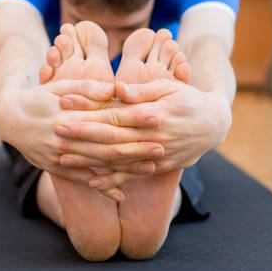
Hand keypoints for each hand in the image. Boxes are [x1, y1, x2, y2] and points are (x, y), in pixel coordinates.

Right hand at [0, 77, 163, 199]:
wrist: (10, 118)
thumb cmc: (40, 97)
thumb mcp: (59, 86)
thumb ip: (86, 89)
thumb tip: (113, 90)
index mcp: (71, 116)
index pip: (109, 118)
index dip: (133, 118)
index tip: (156, 116)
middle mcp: (67, 139)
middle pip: (108, 145)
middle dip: (137, 146)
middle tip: (162, 145)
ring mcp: (61, 157)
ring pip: (99, 165)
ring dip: (126, 168)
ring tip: (151, 167)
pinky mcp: (57, 169)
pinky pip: (82, 181)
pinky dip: (102, 186)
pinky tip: (120, 193)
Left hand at [53, 79, 231, 190]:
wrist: (215, 125)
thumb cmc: (189, 99)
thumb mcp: (170, 88)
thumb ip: (143, 91)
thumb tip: (117, 87)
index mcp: (152, 113)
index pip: (114, 111)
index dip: (88, 108)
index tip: (65, 103)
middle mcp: (152, 136)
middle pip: (111, 136)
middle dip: (82, 134)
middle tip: (56, 129)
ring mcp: (155, 155)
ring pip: (118, 159)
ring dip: (90, 159)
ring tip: (64, 157)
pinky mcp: (158, 167)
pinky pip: (132, 176)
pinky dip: (113, 181)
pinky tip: (92, 183)